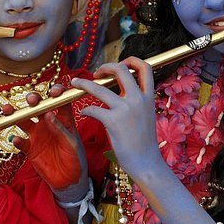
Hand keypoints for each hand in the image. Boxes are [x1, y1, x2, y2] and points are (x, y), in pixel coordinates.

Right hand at [14, 85, 87, 199]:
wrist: (69, 179)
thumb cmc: (76, 158)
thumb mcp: (72, 143)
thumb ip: (61, 129)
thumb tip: (48, 114)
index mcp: (63, 119)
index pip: (60, 101)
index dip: (57, 92)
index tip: (54, 91)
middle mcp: (48, 123)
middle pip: (38, 106)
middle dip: (33, 99)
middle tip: (31, 100)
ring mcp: (38, 135)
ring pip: (24, 120)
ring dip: (15, 114)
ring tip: (9, 110)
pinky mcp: (30, 148)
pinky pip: (20, 142)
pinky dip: (17, 140)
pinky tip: (16, 139)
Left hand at [71, 57, 161, 176]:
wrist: (146, 163)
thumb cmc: (144, 142)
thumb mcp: (147, 115)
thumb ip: (138, 101)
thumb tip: (123, 90)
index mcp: (148, 97)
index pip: (145, 67)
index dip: (132, 60)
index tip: (121, 64)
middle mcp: (138, 99)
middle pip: (121, 69)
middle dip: (106, 66)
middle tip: (96, 73)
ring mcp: (126, 109)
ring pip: (99, 88)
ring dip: (83, 83)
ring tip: (75, 83)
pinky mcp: (113, 121)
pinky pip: (92, 108)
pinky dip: (85, 110)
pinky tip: (84, 113)